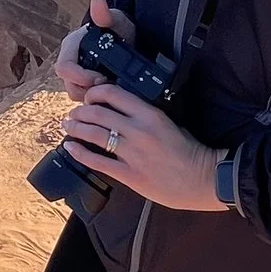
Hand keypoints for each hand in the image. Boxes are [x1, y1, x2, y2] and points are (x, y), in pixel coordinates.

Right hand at [54, 0, 134, 97]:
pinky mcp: (85, 86)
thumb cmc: (119, 29)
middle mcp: (69, 62)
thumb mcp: (116, 21)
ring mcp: (76, 76)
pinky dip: (96, 99)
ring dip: (92, 97)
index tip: (101, 78)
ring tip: (111, 91)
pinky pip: (85, 98)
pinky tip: (111, 96)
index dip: (80, 77)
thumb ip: (105, 14)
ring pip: (76, 94)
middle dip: (88, 90)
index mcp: (70, 47)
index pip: (64, 68)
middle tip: (109, 87)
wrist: (128, 41)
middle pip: (69, 85)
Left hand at [61, 81, 224, 211]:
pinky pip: (98, 161)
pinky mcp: (129, 174)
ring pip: (94, 134)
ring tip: (69, 126)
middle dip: (80, 111)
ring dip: (76, 129)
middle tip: (73, 114)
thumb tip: (123, 114)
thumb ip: (146, 117)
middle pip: (98, 113)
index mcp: (149, 114)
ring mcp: (132, 153)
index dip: (95, 93)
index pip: (114, 94)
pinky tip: (71, 148)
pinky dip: (80, 153)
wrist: (202, 178)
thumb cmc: (190, 151)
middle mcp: (138, 130)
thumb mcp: (170, 122)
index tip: (88, 97)